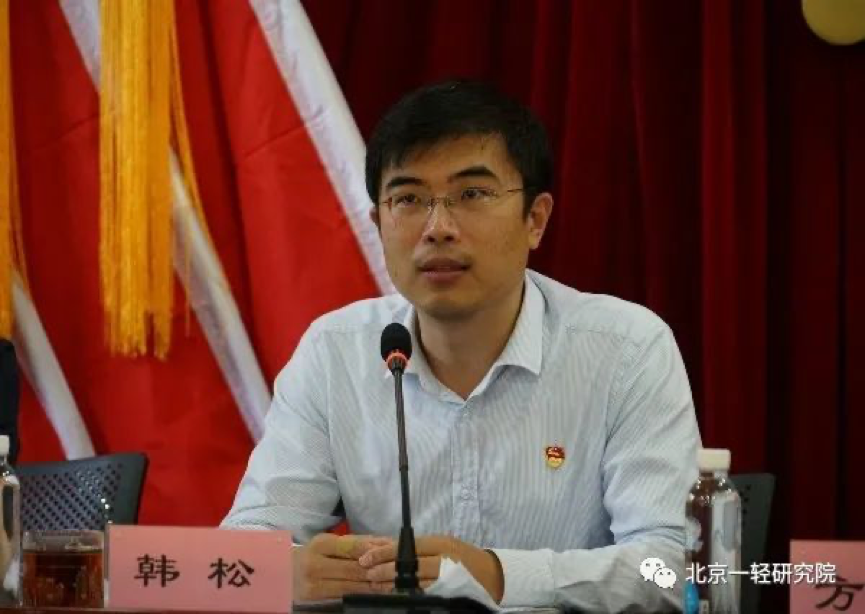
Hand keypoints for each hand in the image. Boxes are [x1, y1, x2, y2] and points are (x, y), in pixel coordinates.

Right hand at [294, 533, 394, 599]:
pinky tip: (373, 593)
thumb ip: (355, 543)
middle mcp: (315, 564)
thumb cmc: (313, 554)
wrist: (284, 573)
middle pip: (353, 569)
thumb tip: (383, 543)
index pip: (352, 547)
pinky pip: (343, 596)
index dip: (373, 552)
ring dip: (373, 586)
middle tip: (397, 574)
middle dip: (377, 572)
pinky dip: (361, 594)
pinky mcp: (315, 599)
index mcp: (320, 544)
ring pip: (350, 586)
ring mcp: (314, 585)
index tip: (392, 556)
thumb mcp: (330, 543)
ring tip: (391, 585)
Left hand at [359, 535, 504, 602]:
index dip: (385, 552)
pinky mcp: (449, 593)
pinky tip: (396, 594)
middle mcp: (444, 559)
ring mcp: (447, 578)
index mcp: (440, 543)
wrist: (492, 575)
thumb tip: (388, 548)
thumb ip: (419, 548)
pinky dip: (408, 593)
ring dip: (392, 584)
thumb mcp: (443, 545)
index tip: (367, 557)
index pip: (407, 547)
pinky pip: (424, 593)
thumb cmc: (463, 556)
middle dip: (385, 570)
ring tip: (376, 586)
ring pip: (414, 582)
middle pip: (409, 565)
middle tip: (368, 573)